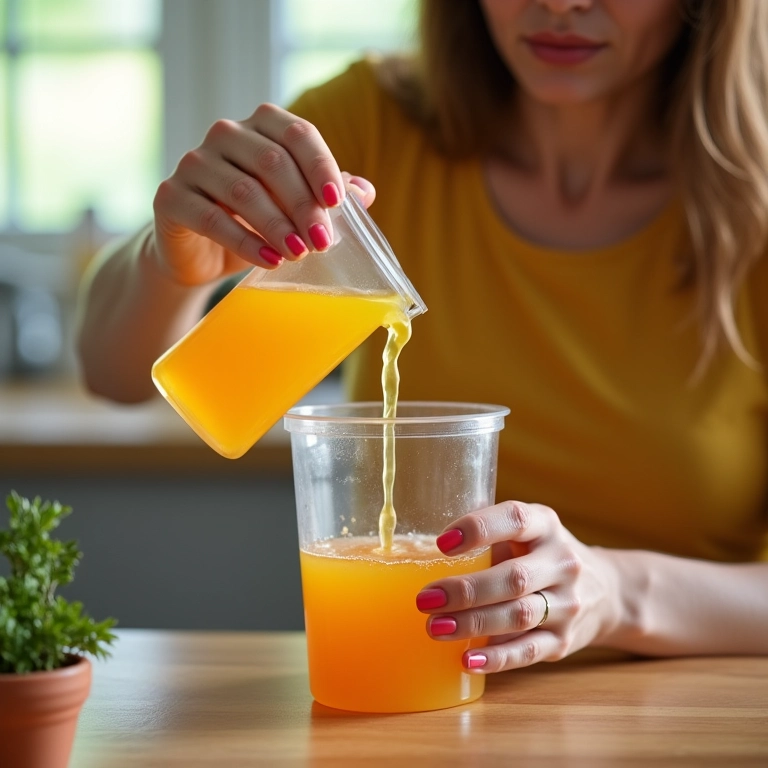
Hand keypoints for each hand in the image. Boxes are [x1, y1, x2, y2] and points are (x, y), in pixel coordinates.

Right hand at [150, 103, 375, 285]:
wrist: (200, 254)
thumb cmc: (256, 223)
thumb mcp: (295, 208)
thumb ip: (326, 194)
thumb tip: (364, 192)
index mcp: (260, 127)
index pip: (297, 134)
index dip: (320, 167)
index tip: (338, 204)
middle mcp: (224, 135)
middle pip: (272, 162)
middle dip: (303, 205)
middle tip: (323, 242)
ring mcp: (193, 163)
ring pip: (242, 191)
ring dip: (277, 226)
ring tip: (299, 254)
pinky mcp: (171, 196)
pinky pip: (211, 218)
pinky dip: (245, 242)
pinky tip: (270, 261)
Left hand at [416, 501, 619, 672]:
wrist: (604, 590)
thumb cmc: (539, 555)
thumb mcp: (523, 533)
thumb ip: (485, 538)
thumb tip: (417, 552)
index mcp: (545, 525)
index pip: (514, 519)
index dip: (478, 529)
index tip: (441, 544)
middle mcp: (561, 561)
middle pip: (514, 577)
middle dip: (466, 590)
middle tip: (425, 598)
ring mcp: (568, 603)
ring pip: (519, 615)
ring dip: (473, 624)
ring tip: (435, 627)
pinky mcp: (565, 640)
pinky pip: (529, 650)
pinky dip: (497, 657)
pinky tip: (467, 659)